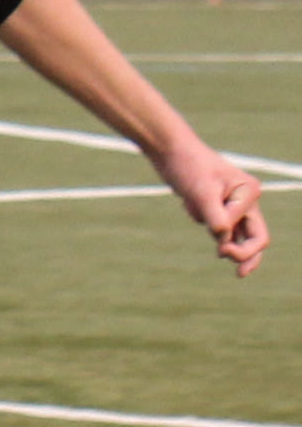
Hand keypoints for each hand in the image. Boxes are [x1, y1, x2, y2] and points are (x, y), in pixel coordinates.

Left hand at [163, 144, 270, 275]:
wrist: (170, 153)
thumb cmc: (188, 167)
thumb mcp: (201, 192)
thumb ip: (215, 216)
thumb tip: (223, 240)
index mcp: (249, 193)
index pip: (247, 229)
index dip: (227, 232)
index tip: (212, 227)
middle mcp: (246, 200)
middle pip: (257, 238)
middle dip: (248, 256)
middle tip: (239, 274)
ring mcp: (233, 205)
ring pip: (237, 237)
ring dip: (221, 240)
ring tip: (211, 230)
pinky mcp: (217, 208)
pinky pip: (218, 229)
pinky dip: (207, 227)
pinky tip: (190, 203)